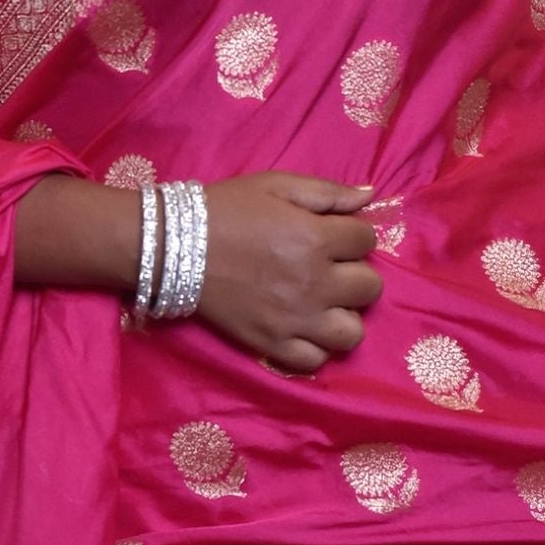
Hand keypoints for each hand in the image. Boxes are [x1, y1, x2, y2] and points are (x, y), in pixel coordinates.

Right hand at [191, 173, 384, 372]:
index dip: (352, 234)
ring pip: (352, 332)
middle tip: (328, 266)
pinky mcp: (272, 345)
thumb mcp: (277, 185)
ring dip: (343, 314)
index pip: (367, 240)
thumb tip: (369, 197)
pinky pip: (316, 359)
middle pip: (370, 287)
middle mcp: (315, 283)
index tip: (332, 234)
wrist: (175, 246)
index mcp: (317, 239)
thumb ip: (328, 192)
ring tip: (322, 302)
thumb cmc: (228, 209)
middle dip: (354, 272)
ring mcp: (295, 320)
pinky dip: (314, 345)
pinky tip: (302, 325)